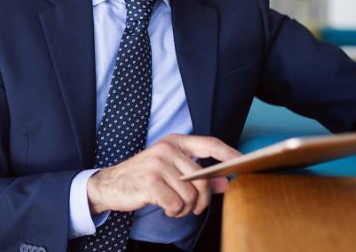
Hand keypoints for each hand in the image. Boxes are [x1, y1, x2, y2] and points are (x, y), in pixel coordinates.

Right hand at [87, 134, 239, 217]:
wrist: (110, 184)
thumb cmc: (144, 177)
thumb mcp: (171, 172)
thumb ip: (199, 176)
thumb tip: (226, 182)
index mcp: (175, 142)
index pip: (210, 143)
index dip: (229, 153)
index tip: (244, 161)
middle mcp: (167, 149)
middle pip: (202, 178)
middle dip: (202, 200)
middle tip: (195, 208)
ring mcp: (157, 164)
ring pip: (190, 195)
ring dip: (185, 209)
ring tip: (174, 207)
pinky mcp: (149, 182)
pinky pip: (176, 204)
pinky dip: (174, 212)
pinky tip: (165, 209)